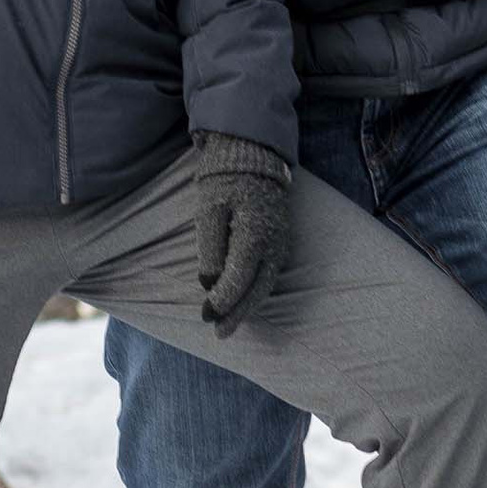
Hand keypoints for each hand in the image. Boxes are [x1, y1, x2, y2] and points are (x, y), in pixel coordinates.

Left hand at [191, 132, 294, 331]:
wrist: (252, 153)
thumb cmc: (225, 178)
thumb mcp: (209, 207)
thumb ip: (211, 246)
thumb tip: (209, 282)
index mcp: (255, 233)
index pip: (239, 278)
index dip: (223, 300)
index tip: (206, 315)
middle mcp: (273, 242)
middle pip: (257, 288)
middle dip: (237, 313)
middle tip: (219, 333)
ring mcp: (280, 241)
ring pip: (266, 284)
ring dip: (248, 306)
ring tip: (229, 324)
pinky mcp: (280, 239)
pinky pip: (270, 273)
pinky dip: (256, 291)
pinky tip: (244, 300)